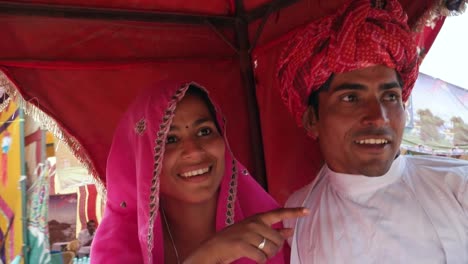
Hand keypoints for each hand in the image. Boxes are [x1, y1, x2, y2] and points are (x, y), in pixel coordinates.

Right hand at [183, 207, 308, 263]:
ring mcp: (248, 233)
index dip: (294, 212)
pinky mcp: (242, 245)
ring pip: (271, 249)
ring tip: (256, 254)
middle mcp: (254, 223)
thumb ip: (272, 231)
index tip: (307, 211)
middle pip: (278, 239)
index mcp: (257, 218)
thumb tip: (290, 231)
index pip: (278, 213)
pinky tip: (253, 258)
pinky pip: (262, 257)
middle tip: (263, 250)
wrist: (213, 248)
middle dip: (275, 249)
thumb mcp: (253, 232)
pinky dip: (260, 261)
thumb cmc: (234, 240)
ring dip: (267, 256)